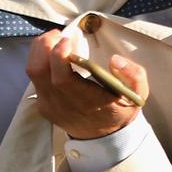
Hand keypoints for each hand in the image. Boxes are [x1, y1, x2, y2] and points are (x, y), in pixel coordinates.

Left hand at [26, 29, 148, 139]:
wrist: (104, 138)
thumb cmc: (119, 109)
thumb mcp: (137, 95)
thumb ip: (134, 76)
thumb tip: (115, 60)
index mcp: (87, 102)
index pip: (61, 79)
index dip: (59, 55)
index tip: (67, 39)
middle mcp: (63, 105)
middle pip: (38, 71)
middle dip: (45, 46)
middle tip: (60, 34)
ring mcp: (49, 106)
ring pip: (33, 72)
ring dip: (40, 50)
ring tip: (55, 41)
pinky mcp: (42, 104)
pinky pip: (35, 78)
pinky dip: (41, 61)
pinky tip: (54, 56)